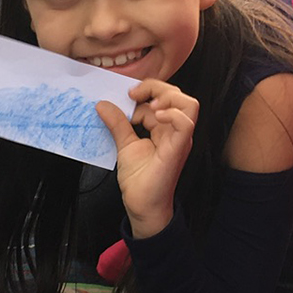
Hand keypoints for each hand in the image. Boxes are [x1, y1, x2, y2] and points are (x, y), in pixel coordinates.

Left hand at [97, 80, 198, 236]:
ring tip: (148, 104)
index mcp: (164, 128)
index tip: (125, 96)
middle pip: (177, 95)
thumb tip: (103, 104)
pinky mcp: (178, 149)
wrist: (142, 205)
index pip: (161, 98)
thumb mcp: (124, 144)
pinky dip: (172, 114)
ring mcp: (179, 139)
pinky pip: (185, 124)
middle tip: (133, 94)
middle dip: (155, 87)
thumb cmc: (139, 179)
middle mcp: (175, 131)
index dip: (144, 92)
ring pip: (188, 104)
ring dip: (167, 97)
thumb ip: (117, 123)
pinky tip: (155, 116)